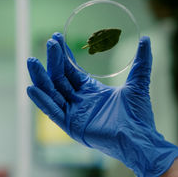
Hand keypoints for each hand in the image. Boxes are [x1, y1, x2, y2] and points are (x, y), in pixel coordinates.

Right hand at [26, 33, 177, 176]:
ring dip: (41, 77)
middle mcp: (80, 101)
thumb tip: (146, 39)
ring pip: (52, 92)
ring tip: (31, 60)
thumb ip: (141, 62)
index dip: (64, 55)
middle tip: (50, 42)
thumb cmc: (139, 115)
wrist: (139, 137)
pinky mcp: (71, 126)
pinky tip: (31, 88)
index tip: (57, 38)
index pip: (72, 70)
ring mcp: (74, 114)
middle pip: (60, 78)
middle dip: (54, 60)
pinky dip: (42, 101)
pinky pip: (53, 112)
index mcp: (91, 91)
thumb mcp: (138, 83)